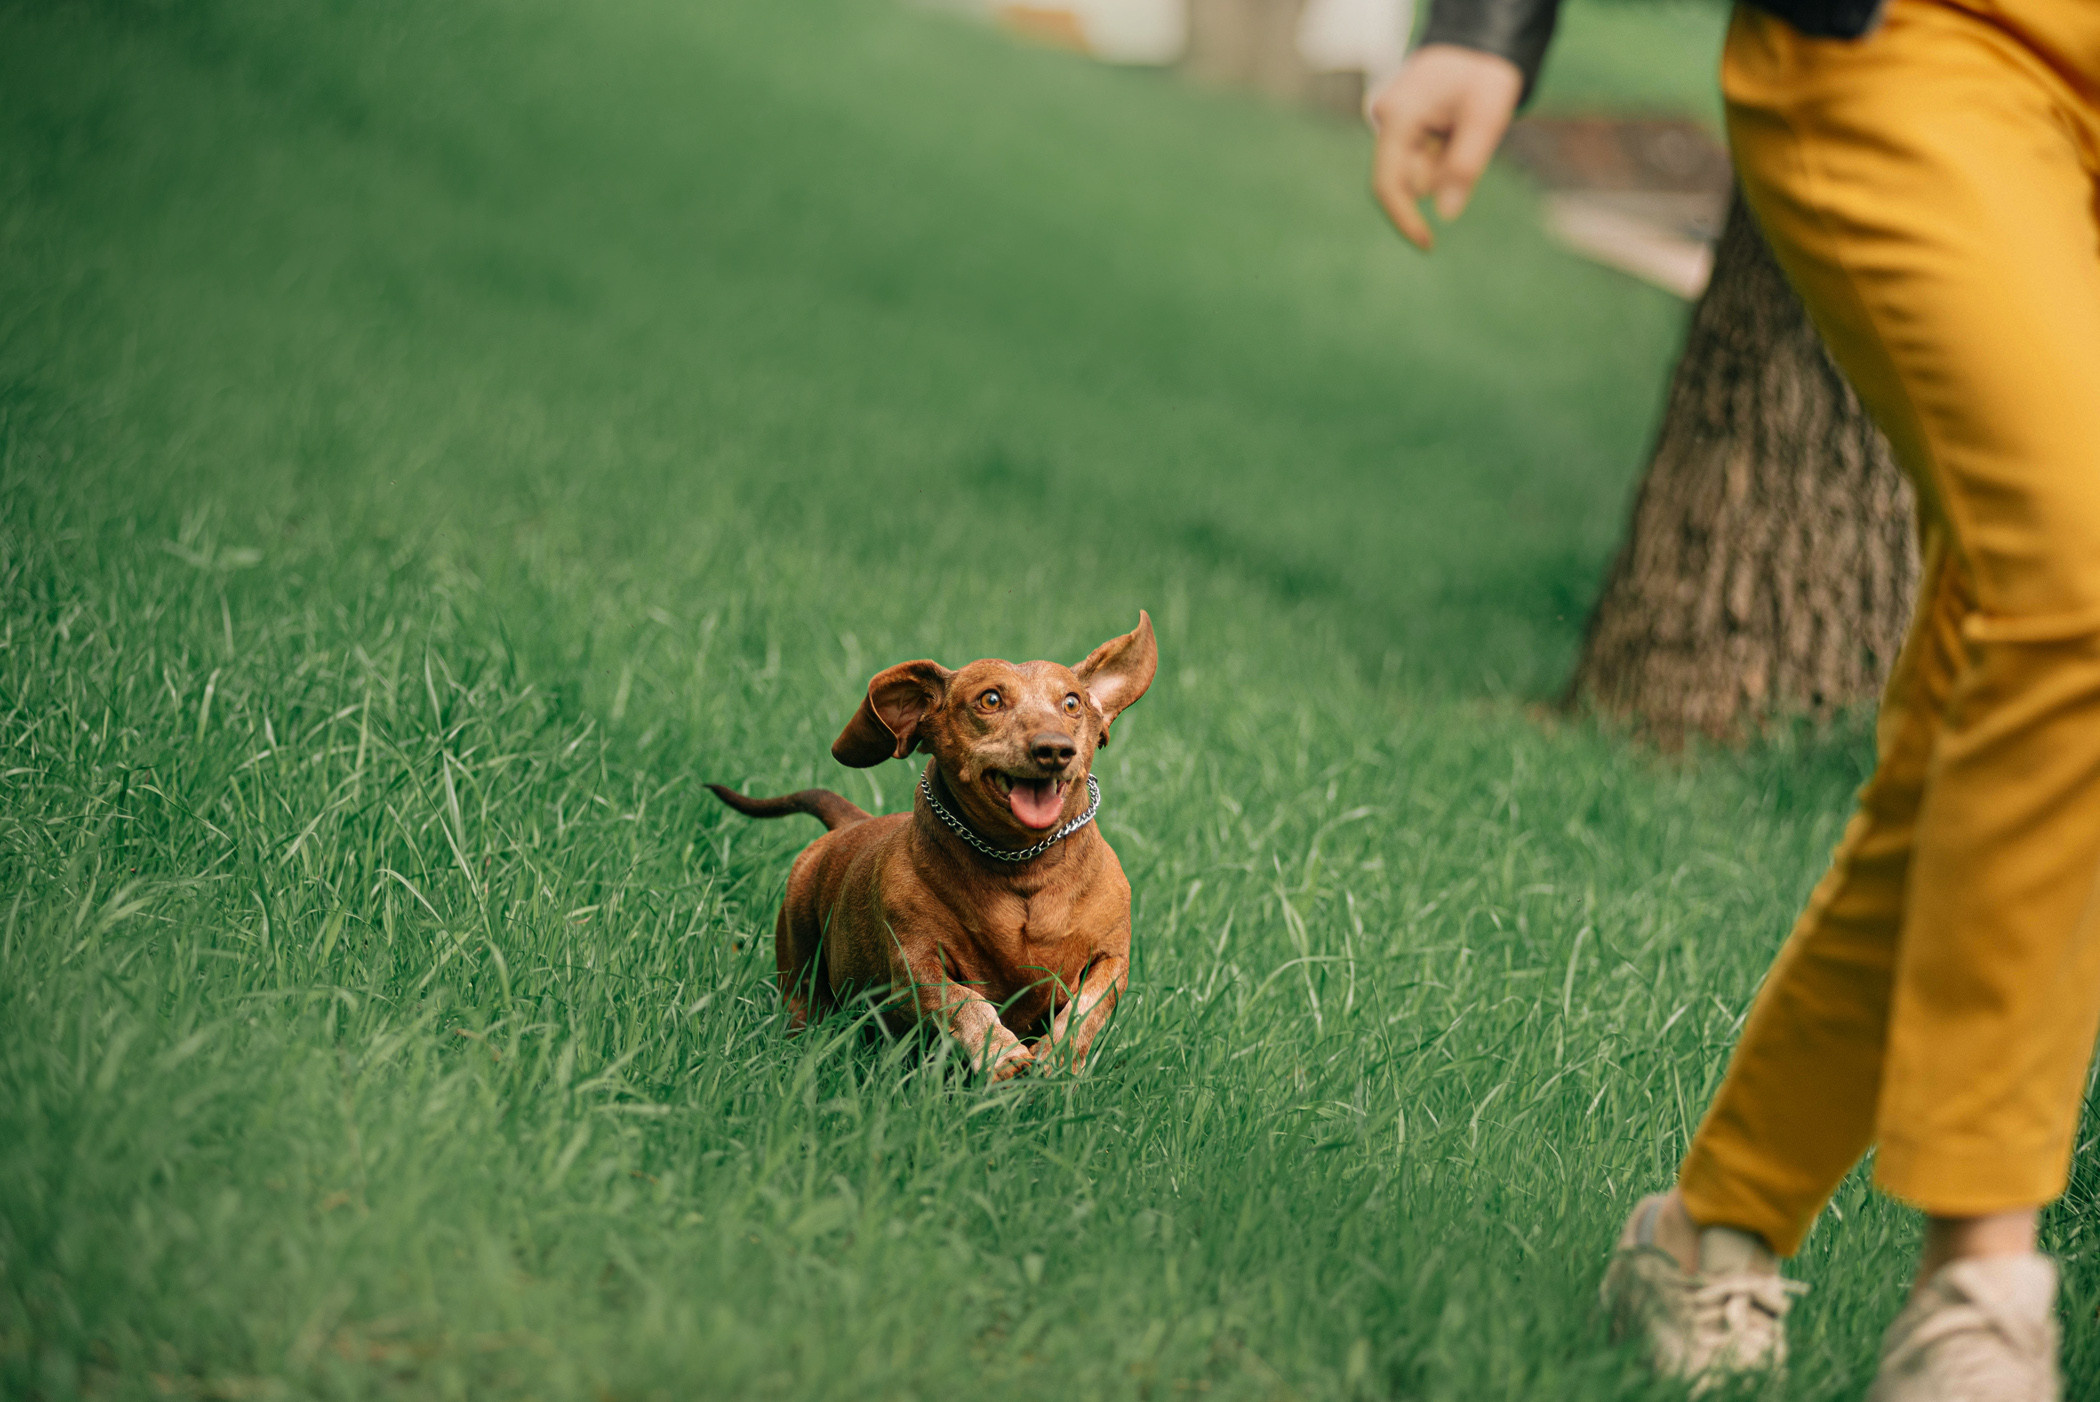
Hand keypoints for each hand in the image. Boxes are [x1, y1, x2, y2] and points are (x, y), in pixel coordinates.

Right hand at [1368, 45, 1523, 249]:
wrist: (1476, 48)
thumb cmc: (1483, 77)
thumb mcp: (1487, 117)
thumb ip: (1466, 166)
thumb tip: (1445, 215)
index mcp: (1399, 116)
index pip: (1388, 184)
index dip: (1405, 220)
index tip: (1428, 245)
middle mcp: (1386, 121)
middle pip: (1406, 179)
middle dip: (1440, 175)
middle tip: (1469, 139)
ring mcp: (1389, 125)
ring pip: (1414, 171)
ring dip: (1442, 164)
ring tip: (1462, 128)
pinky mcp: (1398, 130)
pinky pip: (1418, 159)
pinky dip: (1439, 156)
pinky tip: (1452, 129)